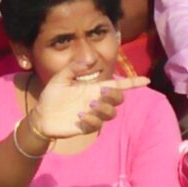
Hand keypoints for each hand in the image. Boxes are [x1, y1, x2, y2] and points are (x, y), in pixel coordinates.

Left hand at [33, 61, 148, 138]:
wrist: (41, 114)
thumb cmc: (52, 95)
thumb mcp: (60, 78)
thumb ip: (74, 68)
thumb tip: (90, 59)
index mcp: (92, 88)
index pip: (116, 85)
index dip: (132, 83)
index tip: (146, 80)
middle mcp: (96, 101)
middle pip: (118, 100)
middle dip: (115, 95)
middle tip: (102, 92)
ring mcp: (92, 114)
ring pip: (111, 113)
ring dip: (104, 109)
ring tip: (88, 106)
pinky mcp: (86, 126)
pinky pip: (96, 125)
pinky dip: (92, 120)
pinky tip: (80, 117)